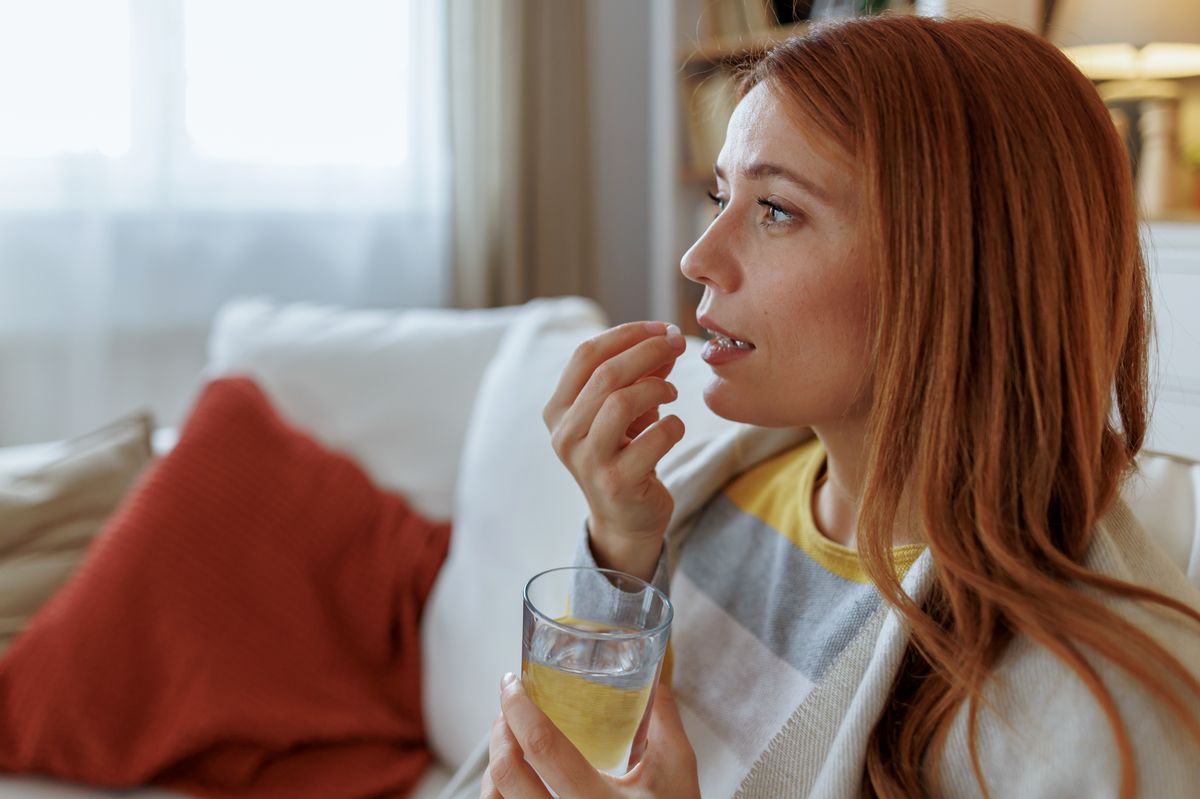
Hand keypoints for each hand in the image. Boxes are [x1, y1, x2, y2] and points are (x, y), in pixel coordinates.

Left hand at [481, 673, 700, 798]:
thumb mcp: (677, 773)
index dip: (519, 709)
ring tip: (507, 742)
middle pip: (507, 776)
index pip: (545, 748)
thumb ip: (664, 724)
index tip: (512, 684)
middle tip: (508, 708)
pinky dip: (498, 794)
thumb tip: (653, 680)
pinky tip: (511, 779)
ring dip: (494, 764)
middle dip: (499, 731)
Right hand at [542, 321, 686, 580]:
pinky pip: (653, 439)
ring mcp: (587, 461)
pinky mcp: (616, 483)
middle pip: (605, 375)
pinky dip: (673, 426)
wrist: (626, 517)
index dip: (626, 334)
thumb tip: (667, 338)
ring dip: (657, 388)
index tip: (660, 328)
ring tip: (672, 393)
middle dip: (648, 352)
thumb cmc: (625, 452)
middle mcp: (564, 434)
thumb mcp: (627, 409)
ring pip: (622, 403)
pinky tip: (674, 428)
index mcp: (558, 410)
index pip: (585, 355)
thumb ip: (641, 373)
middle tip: (678, 345)